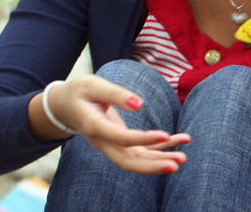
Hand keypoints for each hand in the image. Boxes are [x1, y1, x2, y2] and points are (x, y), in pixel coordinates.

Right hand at [42, 75, 190, 174]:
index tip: (165, 135)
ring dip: (160, 161)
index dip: (143, 139)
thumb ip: (116, 94)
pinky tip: (182, 140)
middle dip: (153, 165)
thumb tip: (140, 104)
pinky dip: (162, 148)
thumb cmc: (81, 92)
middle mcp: (103, 142)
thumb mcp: (94, 85)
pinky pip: (142, 151)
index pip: (120, 138)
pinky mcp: (121, 143)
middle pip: (128, 161)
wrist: (66, 106)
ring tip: (183, 158)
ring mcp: (112, 146)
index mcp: (94, 126)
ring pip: (137, 160)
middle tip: (177, 164)